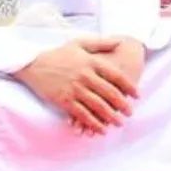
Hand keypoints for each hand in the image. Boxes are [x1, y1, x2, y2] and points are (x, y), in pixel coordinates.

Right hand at [14, 36, 138, 134]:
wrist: (33, 64)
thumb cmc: (58, 53)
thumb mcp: (80, 43)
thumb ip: (101, 43)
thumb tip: (119, 41)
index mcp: (91, 62)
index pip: (115, 75)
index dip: (128, 86)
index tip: (137, 95)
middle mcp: (85, 76)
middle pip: (109, 92)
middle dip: (122, 104)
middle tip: (131, 113)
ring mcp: (74, 89)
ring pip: (97, 105)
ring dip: (110, 116)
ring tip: (119, 123)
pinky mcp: (64, 101)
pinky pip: (81, 114)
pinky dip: (92, 123)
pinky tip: (100, 129)